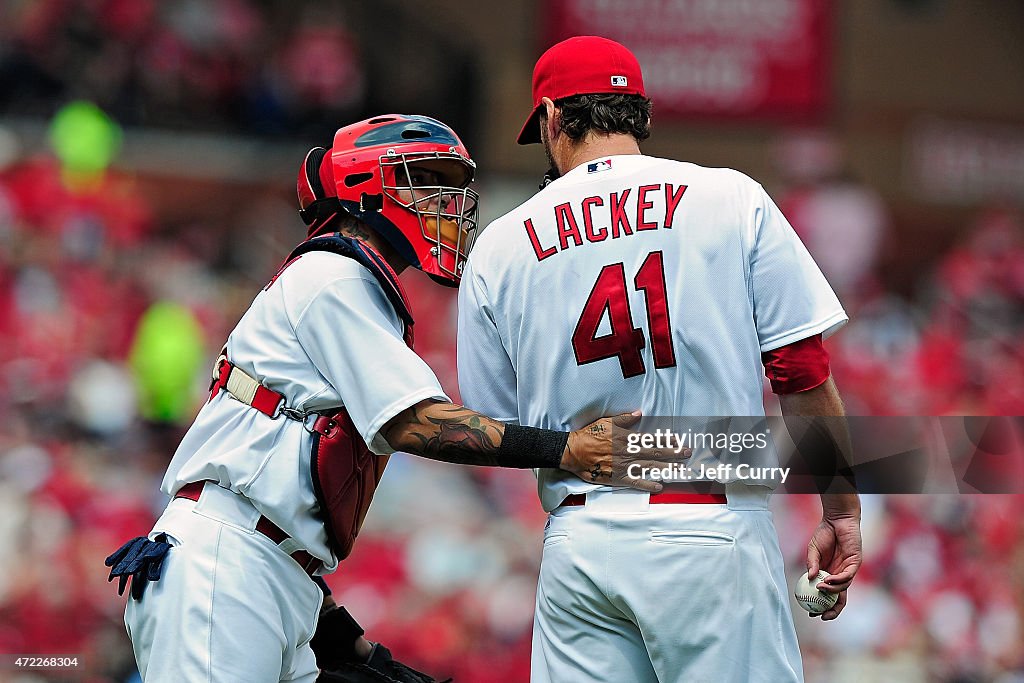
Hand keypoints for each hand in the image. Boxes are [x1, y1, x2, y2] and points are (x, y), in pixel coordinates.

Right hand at [560, 412, 690, 492]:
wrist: (574, 451)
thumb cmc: (590, 435)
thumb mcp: (606, 422)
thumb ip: (624, 419)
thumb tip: (638, 414)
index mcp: (627, 438)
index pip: (651, 439)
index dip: (666, 440)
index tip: (678, 440)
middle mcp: (628, 452)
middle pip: (655, 454)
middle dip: (673, 453)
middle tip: (687, 453)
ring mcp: (624, 466)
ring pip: (650, 468)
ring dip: (666, 468)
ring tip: (680, 469)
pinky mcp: (617, 477)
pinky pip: (636, 482)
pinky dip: (648, 484)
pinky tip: (660, 485)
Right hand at [805, 513, 861, 620]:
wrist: (837, 519)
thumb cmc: (825, 533)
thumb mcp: (813, 550)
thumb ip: (812, 564)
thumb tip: (809, 578)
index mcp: (830, 573)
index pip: (829, 595)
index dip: (822, 606)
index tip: (811, 613)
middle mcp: (840, 574)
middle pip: (840, 598)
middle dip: (833, 609)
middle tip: (823, 615)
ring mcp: (849, 569)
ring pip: (843, 588)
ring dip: (831, 591)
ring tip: (820, 589)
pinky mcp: (855, 562)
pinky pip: (847, 576)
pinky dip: (837, 580)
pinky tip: (827, 579)